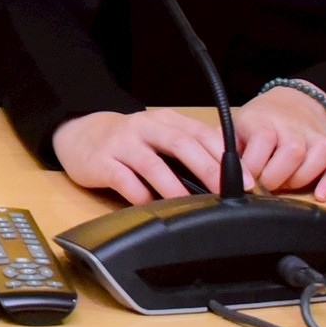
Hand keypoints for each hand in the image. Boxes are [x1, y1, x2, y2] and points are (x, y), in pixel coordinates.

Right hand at [52, 108, 227, 205]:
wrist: (80, 135)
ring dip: (175, 186)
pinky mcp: (102, 162)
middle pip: (180, 144)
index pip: (200, 133)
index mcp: (165, 120)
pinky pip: (124, 180)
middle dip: (207, 168)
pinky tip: (153, 206)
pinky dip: (141, 194)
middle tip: (226, 191)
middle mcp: (145, 128)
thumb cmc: (131, 141)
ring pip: (152, 164)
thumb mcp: (161, 135)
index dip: (225, 155)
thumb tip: (233, 169)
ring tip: (192, 205)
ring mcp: (122, 144)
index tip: (245, 178)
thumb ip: (191, 146)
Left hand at [235, 87, 325, 198]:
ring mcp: (312, 137)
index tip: (244, 180)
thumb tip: (215, 175)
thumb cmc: (259, 122)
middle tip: (263, 187)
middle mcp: (290, 126)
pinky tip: (320, 196)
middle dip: (275, 178)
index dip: (253, 165)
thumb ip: (225, 148)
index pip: (262, 140)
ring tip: (284, 187)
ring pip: (316, 157)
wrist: (293, 102)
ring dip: (299, 180)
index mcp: (262, 120)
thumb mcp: (237, 127)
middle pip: (291, 152)